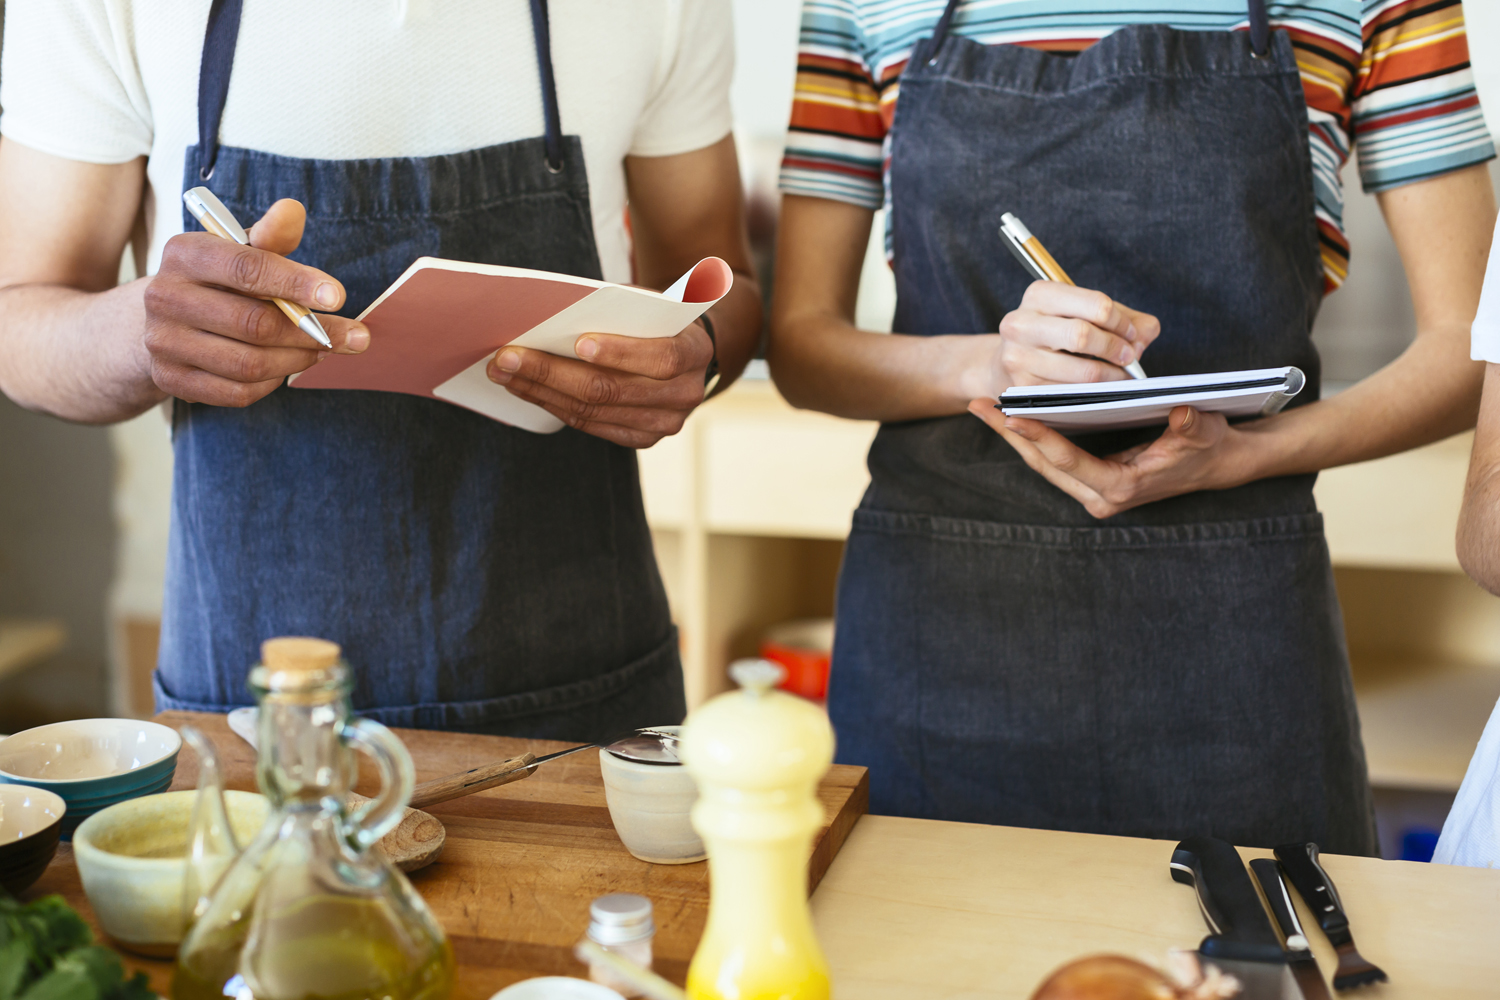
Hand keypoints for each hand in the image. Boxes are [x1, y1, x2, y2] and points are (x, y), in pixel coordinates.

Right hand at [144, 199, 368, 406]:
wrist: (165, 320)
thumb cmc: (219, 280)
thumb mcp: (241, 250)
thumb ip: (271, 235)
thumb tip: (293, 210)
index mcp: (185, 253)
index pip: (247, 269)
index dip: (297, 284)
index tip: (338, 296)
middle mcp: (164, 296)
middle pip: (253, 323)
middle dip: (313, 332)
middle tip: (354, 336)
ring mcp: (163, 342)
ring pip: (249, 363)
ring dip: (298, 359)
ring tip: (324, 350)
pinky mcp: (170, 379)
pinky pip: (237, 392)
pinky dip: (271, 383)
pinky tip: (286, 367)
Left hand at [487, 319, 713, 446]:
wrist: (686, 354)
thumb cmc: (657, 319)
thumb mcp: (650, 304)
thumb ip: (620, 309)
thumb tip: (556, 313)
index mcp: (693, 352)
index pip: (660, 357)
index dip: (619, 352)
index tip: (577, 342)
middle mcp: (685, 393)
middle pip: (612, 389)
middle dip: (553, 371)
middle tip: (508, 357)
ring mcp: (664, 422)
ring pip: (594, 411)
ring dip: (542, 391)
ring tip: (505, 372)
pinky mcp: (643, 438)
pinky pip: (592, 425)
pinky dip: (555, 406)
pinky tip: (527, 389)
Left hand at [969, 402, 1259, 517]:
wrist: (1216, 464)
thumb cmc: (1207, 446)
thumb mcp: (1204, 431)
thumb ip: (1191, 424)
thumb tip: (1180, 411)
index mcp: (1121, 486)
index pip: (1068, 460)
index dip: (1038, 436)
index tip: (1010, 415)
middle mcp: (1101, 496)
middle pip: (1043, 464)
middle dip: (1010, 434)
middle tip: (979, 405)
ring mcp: (1093, 492)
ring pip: (1042, 464)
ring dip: (1013, 437)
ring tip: (984, 407)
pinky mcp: (1091, 483)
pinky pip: (1052, 462)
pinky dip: (1031, 439)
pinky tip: (1010, 416)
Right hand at [996, 281, 1159, 387]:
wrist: (1011, 359)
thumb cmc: (1058, 332)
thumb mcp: (1087, 313)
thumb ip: (1127, 318)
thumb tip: (1141, 340)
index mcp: (1040, 294)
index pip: (1096, 305)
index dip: (1122, 322)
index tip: (1131, 335)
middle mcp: (1020, 323)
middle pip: (1083, 335)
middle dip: (1115, 348)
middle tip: (1129, 357)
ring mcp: (1017, 357)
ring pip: (1080, 371)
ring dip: (1111, 376)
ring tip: (1121, 375)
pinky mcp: (1021, 387)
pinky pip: (1071, 393)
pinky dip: (1094, 393)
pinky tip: (1100, 388)